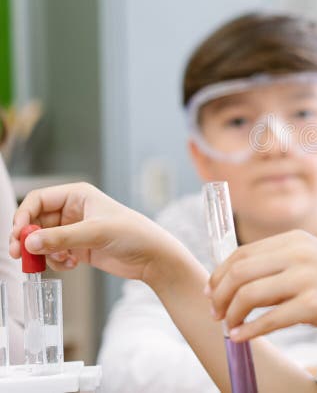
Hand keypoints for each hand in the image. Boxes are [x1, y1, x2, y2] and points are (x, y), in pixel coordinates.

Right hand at [10, 183, 188, 286]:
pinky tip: (72, 264)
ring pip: (43, 240)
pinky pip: (54, 253)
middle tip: (20, 255)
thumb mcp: (96, 233)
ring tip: (60, 260)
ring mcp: (75, 230)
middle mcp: (74, 210)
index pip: (38, 200)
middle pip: (35, 221)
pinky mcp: (79, 248)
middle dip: (28, 238)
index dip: (23, 216)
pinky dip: (56, 261)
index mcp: (78, 195)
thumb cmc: (134, 234)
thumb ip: (61, 237)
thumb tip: (30, 242)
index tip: (18, 236)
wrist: (153, 258)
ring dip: (44, 252)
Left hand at [207, 230, 316, 341]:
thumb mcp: (314, 261)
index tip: (213, 292)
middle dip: (220, 295)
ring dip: (231, 314)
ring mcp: (306, 278)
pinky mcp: (314, 305)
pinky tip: (241, 338)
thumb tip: (239, 287)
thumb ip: (281, 267)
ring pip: (248, 294)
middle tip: (216, 313)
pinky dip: (249, 330)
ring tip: (229, 327)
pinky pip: (269, 319)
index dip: (220, 274)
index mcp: (295, 239)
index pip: (241, 253)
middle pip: (239, 271)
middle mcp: (298, 253)